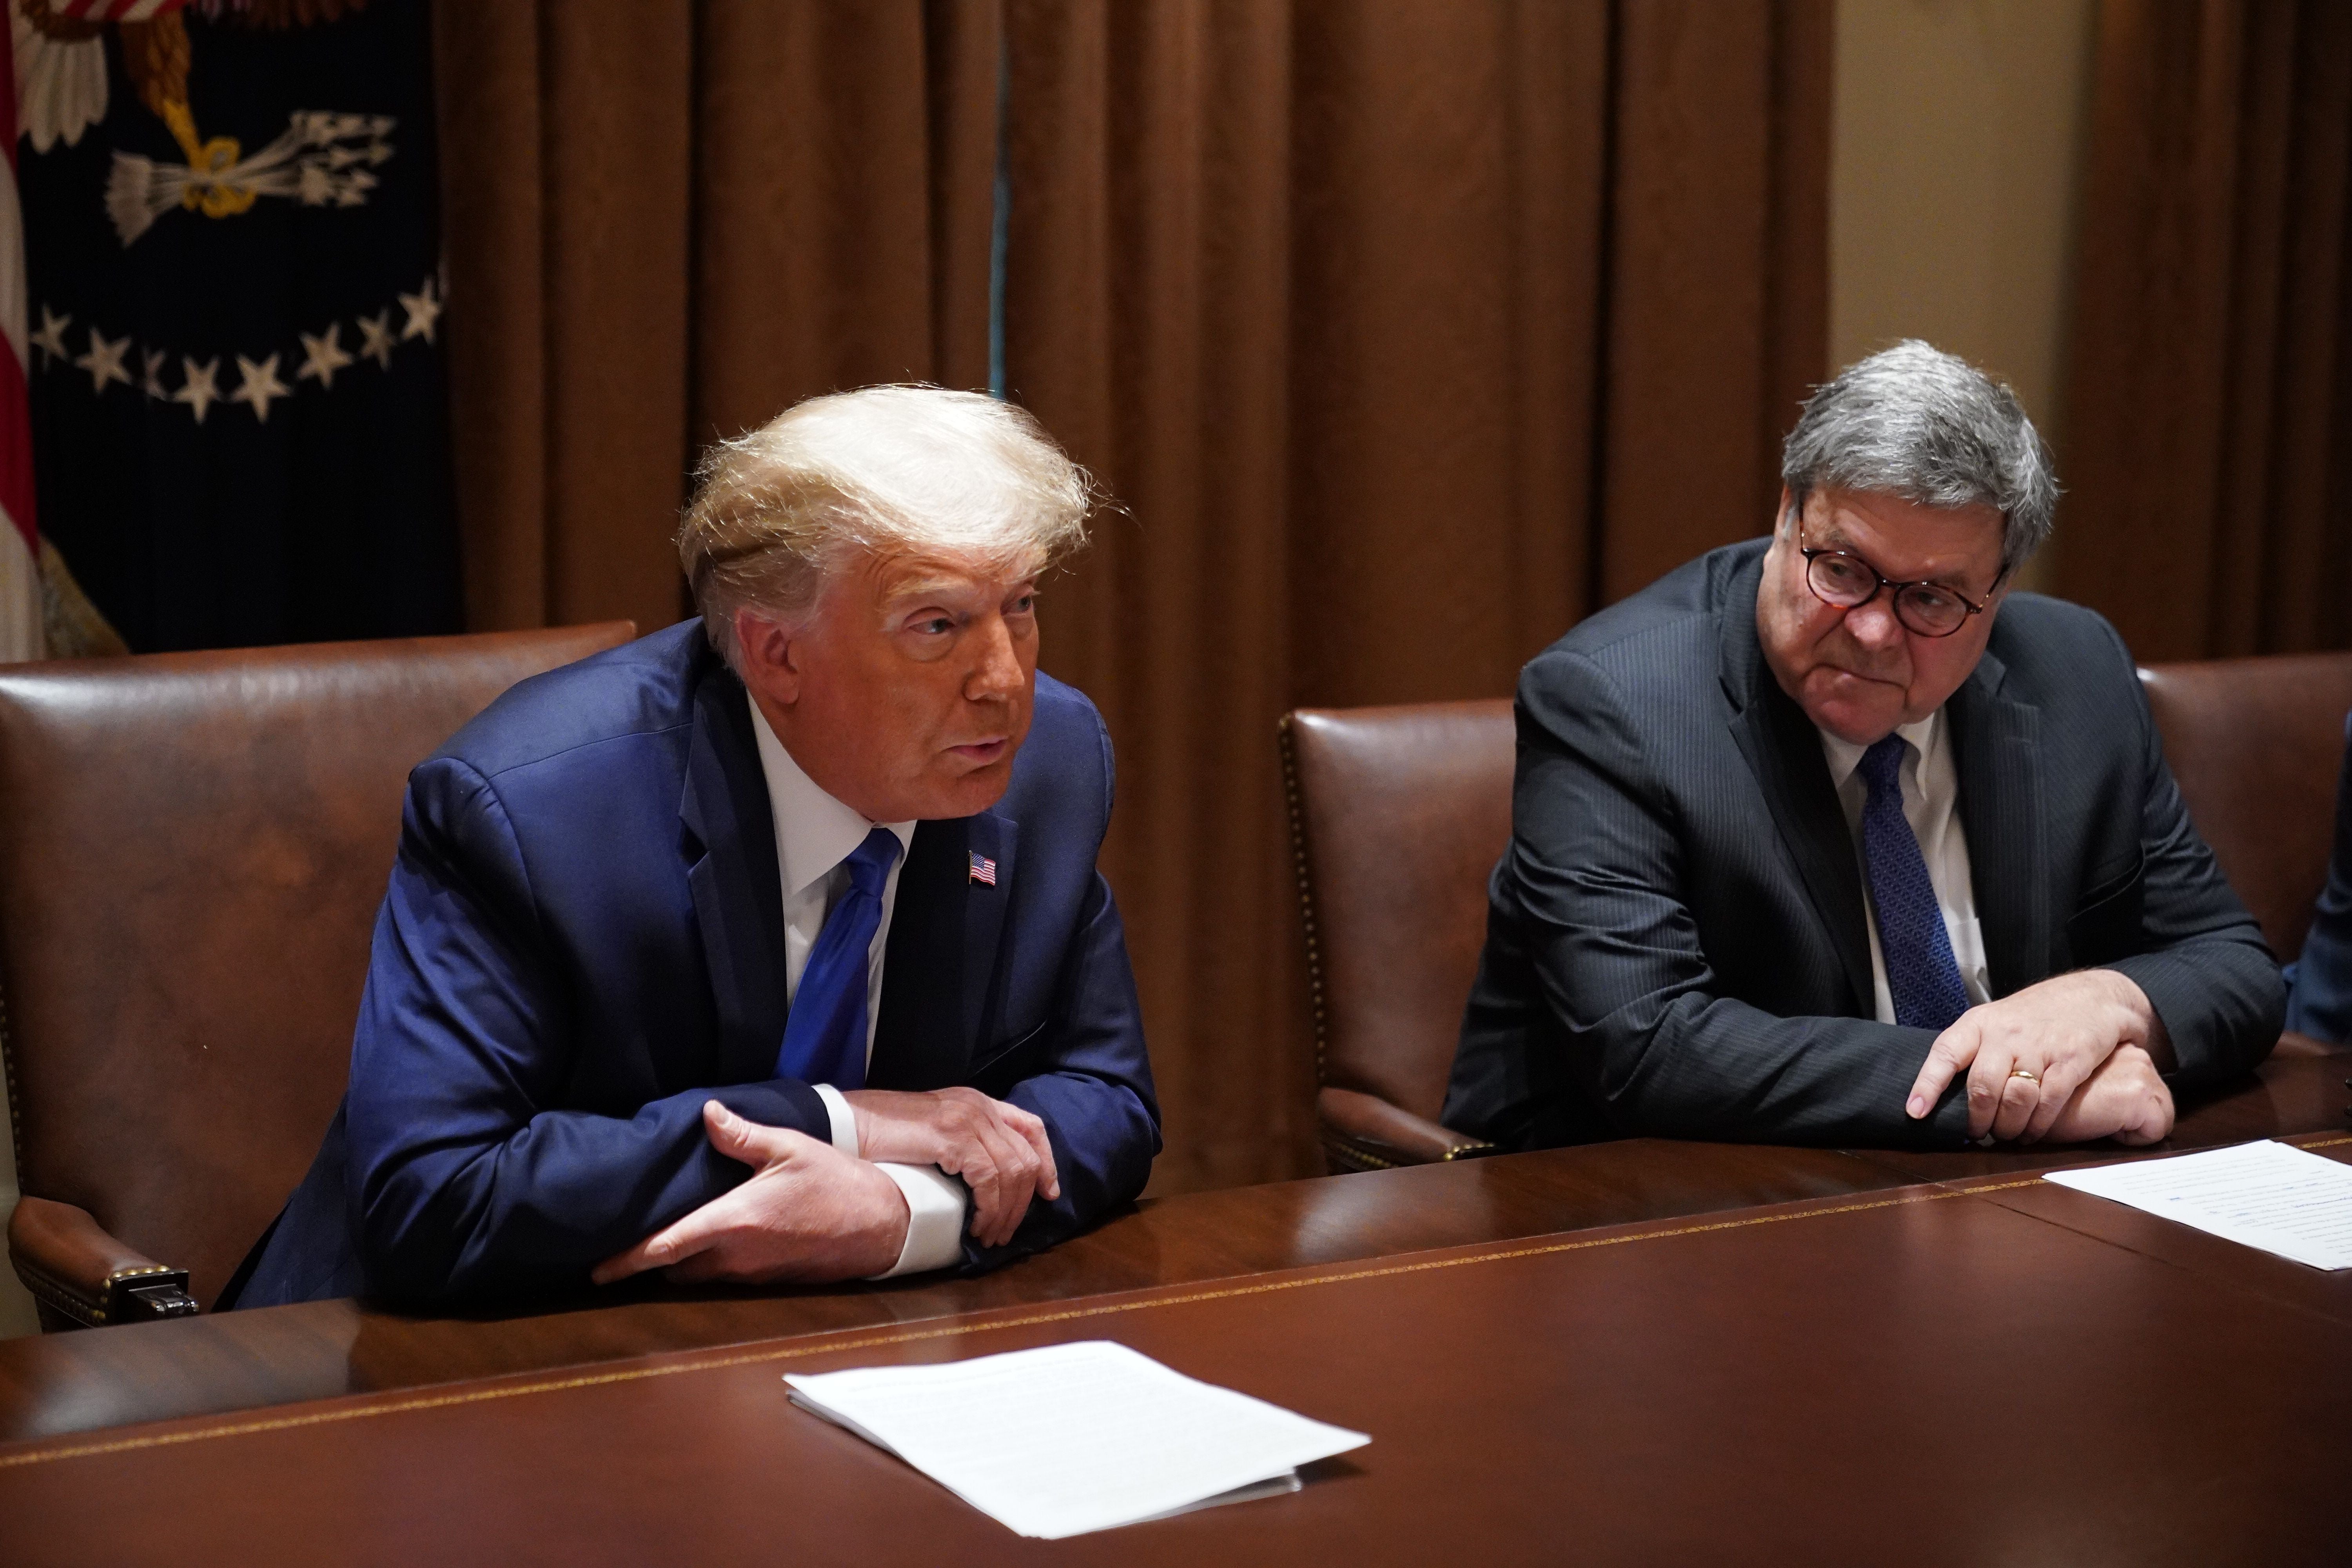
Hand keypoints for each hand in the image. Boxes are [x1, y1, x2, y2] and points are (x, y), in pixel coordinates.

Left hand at [591, 1102, 908, 1285]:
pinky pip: (724, 1276)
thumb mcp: (789, 1148)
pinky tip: (716, 1237)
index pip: (666, 1247)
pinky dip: (710, 1262)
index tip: (597, 1271)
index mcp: (734, 1221)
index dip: (627, 1260)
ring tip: (671, 1234)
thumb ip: (741, 1136)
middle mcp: (736, 1256)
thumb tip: (707, 1113)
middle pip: (674, 1268)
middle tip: (632, 1237)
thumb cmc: (835, 1182)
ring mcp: (752, 1273)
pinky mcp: (767, 1279)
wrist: (880, 1224)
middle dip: (652, 1258)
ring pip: (698, 1275)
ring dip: (682, 1260)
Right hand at [842, 1087, 1058, 1247]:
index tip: (1048, 1193)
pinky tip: (976, 1226)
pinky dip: (989, 1208)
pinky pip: (990, 1180)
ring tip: (989, 1236)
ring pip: (1013, 1173)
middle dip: (1023, 1202)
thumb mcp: (935, 1132)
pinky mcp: (954, 1137)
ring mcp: (968, 1119)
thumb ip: (965, 1144)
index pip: (1031, 1127)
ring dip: (1005, 1212)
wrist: (850, 1123)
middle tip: (1006, 1232)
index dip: (1047, 1162)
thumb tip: (988, 1183)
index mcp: (978, 1101)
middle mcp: (980, 1106)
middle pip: (1026, 1157)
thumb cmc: (885, 1134)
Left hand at [1904, 970, 2172, 1141]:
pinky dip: (2037, 1126)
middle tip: (1976, 1133)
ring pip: (2014, 1099)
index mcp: (1979, 1023)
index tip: (1915, 1111)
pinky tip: (2031, 1133)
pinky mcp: (2071, 1061)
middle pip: (1982, 1086)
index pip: (1945, 1053)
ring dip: (2006, 1127)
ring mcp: (2039, 1047)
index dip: (1927, 1084)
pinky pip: (2048, 1102)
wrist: (2092, 995)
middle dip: (1976, 1120)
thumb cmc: (2034, 1015)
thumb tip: (1943, 1093)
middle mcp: (2005, 1034)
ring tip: (2004, 1135)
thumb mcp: (1995, 1020)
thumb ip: (1973, 1050)